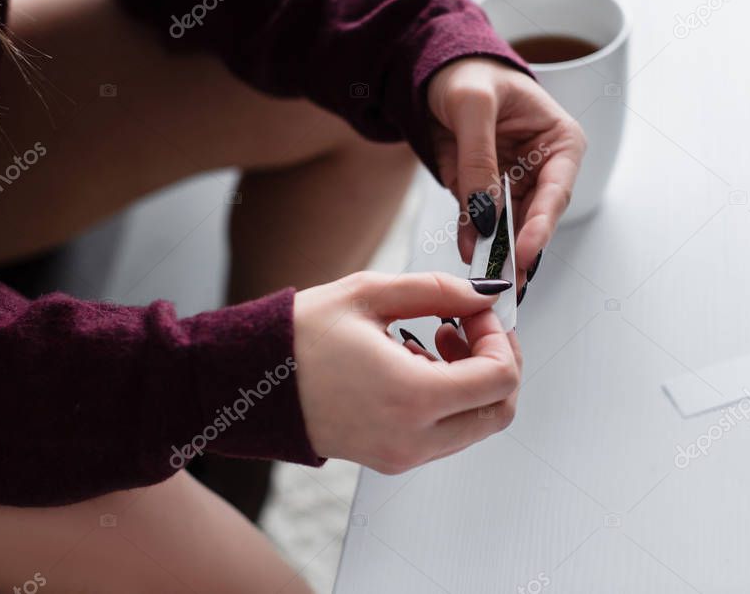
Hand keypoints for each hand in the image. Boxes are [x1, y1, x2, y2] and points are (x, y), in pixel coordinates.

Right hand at [293, 272, 521, 473]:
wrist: (248, 384)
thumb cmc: (298, 340)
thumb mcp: (370, 295)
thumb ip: (438, 290)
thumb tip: (484, 295)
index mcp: (413, 398)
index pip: (500, 378)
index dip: (500, 338)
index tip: (477, 313)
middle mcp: (413, 438)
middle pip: (498, 411)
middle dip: (497, 362)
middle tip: (471, 326)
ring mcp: (403, 455)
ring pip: (476, 424)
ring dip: (473, 380)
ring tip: (436, 338)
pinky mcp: (392, 458)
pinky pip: (446, 433)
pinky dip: (450, 398)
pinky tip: (418, 361)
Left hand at [427, 57, 586, 289]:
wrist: (436, 73)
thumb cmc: (468, 74)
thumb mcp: (472, 106)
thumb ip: (479, 159)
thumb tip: (486, 214)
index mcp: (559, 140)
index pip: (557, 190)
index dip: (542, 224)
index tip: (525, 251)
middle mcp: (543, 167)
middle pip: (536, 218)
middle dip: (519, 249)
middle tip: (506, 278)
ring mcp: (515, 183)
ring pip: (510, 227)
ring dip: (496, 251)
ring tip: (487, 276)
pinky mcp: (486, 193)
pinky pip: (480, 222)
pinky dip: (472, 238)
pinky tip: (466, 251)